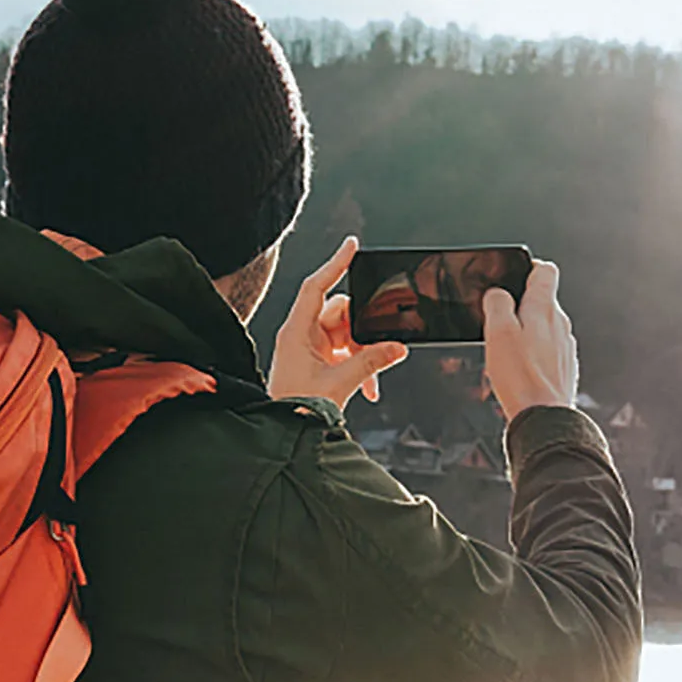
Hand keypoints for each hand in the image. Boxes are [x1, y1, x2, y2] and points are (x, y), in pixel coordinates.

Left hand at [268, 238, 406, 408]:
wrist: (285, 436)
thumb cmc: (297, 410)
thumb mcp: (340, 383)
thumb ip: (371, 362)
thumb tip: (396, 347)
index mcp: (295, 332)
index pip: (316, 287)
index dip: (334, 264)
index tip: (351, 245)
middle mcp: (300, 336)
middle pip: (340, 313)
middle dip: (362, 331)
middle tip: (378, 348)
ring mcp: (308, 349)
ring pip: (346, 335)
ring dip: (363, 354)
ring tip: (371, 379)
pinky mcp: (316, 363)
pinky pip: (343, 353)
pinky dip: (358, 366)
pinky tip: (368, 387)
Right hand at [482, 259, 576, 420]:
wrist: (544, 417)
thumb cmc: (521, 378)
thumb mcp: (498, 333)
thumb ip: (497, 305)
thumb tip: (497, 293)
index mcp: (544, 309)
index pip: (545, 271)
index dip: (527, 267)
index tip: (513, 274)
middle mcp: (560, 324)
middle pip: (542, 300)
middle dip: (520, 305)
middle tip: (498, 320)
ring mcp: (565, 346)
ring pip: (544, 327)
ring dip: (526, 331)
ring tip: (506, 349)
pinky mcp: (563, 367)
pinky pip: (547, 350)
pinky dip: (533, 353)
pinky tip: (518, 368)